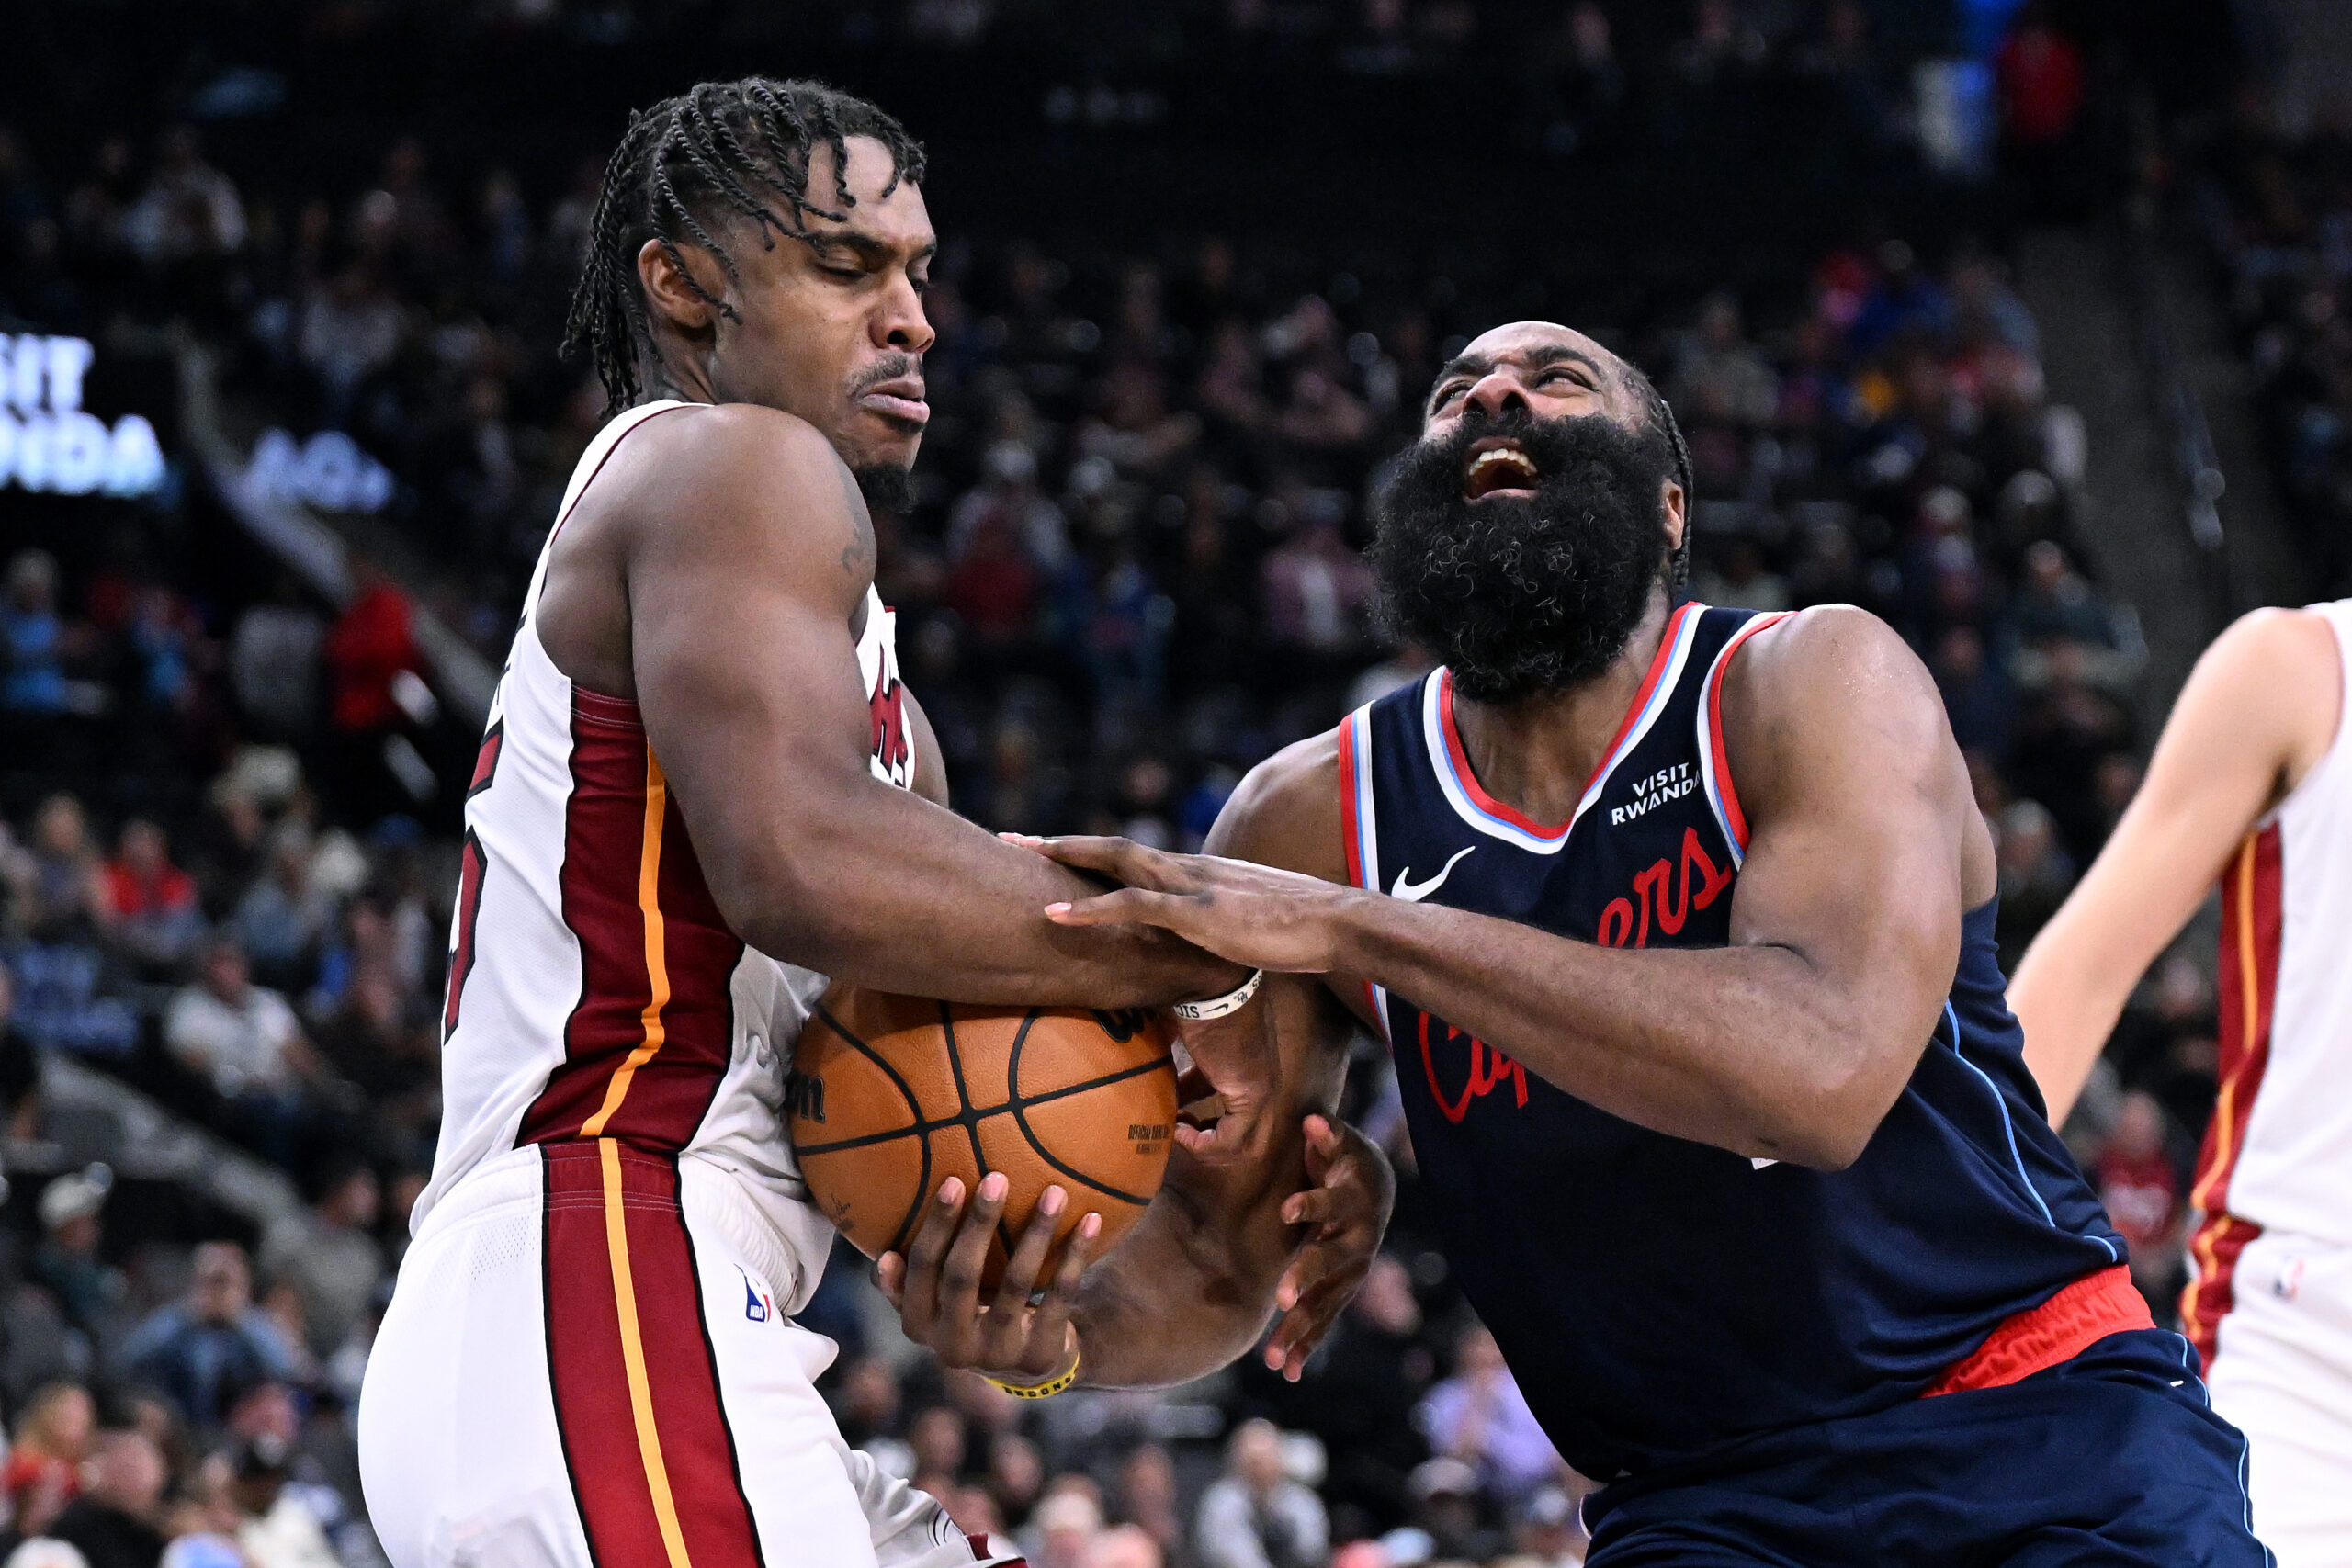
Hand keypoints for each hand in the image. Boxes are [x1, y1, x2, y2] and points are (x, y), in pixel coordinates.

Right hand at [878, 1173, 1101, 1386]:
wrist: (1026, 1362)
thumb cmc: (972, 1309)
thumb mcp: (936, 1301)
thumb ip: (907, 1280)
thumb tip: (885, 1258)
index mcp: (918, 1324)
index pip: (922, 1268)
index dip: (937, 1225)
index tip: (955, 1180)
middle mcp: (951, 1346)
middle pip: (962, 1276)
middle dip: (979, 1224)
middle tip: (997, 1177)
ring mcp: (997, 1354)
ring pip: (1016, 1284)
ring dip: (1036, 1233)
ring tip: (1055, 1192)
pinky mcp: (1038, 1354)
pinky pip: (1059, 1297)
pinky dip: (1075, 1256)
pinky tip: (1090, 1221)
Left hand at [1009, 834, 1362, 973]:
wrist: (1339, 923)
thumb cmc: (1304, 930)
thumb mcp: (1252, 926)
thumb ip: (1222, 930)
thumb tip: (1208, 951)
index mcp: (1199, 873)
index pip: (1135, 856)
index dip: (1091, 853)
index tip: (1053, 852)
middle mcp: (1189, 869)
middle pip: (1113, 847)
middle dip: (1060, 843)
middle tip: (1011, 838)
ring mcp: (1192, 887)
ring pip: (1116, 861)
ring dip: (1064, 857)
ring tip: (1018, 854)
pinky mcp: (1199, 914)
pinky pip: (1134, 906)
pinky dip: (1090, 907)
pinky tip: (1053, 910)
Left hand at [1263, 1114, 1394, 1380]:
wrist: (1377, 1190)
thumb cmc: (1348, 1161)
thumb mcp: (1342, 1143)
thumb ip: (1328, 1134)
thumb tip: (1314, 1121)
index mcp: (1353, 1201)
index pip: (1330, 1204)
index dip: (1310, 1205)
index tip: (1287, 1208)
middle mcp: (1357, 1241)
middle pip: (1331, 1261)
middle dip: (1307, 1279)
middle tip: (1283, 1300)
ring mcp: (1352, 1271)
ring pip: (1326, 1302)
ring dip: (1301, 1329)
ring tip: (1275, 1360)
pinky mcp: (1342, 1289)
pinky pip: (1325, 1320)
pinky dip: (1306, 1345)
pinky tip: (1287, 1372)